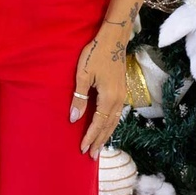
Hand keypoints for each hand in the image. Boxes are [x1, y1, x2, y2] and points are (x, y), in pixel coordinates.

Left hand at [69, 28, 127, 159]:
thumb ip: (79, 97)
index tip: (83, 149)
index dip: (90, 136)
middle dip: (100, 140)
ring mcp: (122, 95)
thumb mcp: (84, 74)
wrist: (114, 39)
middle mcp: (119, 100)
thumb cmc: (96, 54)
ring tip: (100, 147)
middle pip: (109, 126)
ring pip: (114, 121)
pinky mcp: (122, 90)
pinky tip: (107, 127)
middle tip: (92, 156)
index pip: (98, 123)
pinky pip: (117, 114)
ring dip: (106, 134)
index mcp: (109, 98)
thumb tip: (73, 118)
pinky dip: (111, 124)